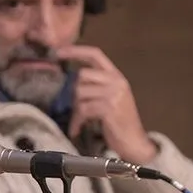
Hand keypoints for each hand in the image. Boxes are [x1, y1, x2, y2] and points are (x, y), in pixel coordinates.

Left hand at [57, 45, 156, 163]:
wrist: (135, 142)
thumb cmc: (120, 122)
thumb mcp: (112, 97)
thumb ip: (97, 85)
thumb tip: (72, 81)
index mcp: (116, 76)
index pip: (95, 55)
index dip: (75, 51)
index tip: (58, 52)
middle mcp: (116, 81)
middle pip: (82, 75)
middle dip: (74, 92)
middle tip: (76, 108)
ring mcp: (114, 94)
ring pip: (80, 93)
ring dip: (76, 110)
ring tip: (78, 121)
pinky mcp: (109, 108)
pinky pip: (83, 110)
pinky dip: (77, 121)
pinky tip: (76, 129)